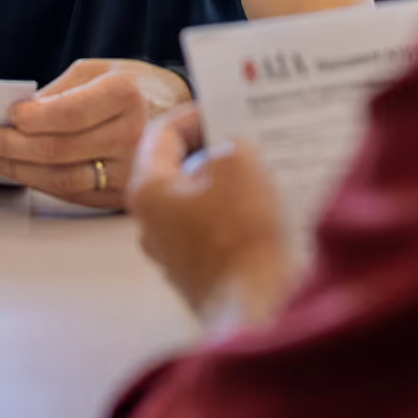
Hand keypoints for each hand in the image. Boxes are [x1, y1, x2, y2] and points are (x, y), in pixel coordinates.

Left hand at [0, 58, 191, 207]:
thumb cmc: (138, 87)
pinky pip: (73, 194)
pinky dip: (41, 184)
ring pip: (62, 177)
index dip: (32, 118)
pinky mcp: (124, 193)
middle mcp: (132, 133)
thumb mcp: (103, 70)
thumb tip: (23, 112)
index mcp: (126, 95)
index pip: (68, 114)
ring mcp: (130, 169)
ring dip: (20, 170)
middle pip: (59, 148)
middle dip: (13, 145)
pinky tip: (22, 172)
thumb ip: (63, 88)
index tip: (9, 114)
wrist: (182, 113)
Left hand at [127, 105, 294, 328]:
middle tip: (246, 135)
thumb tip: (228, 150)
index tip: (220, 107)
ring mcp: (174, 256)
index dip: (192, 113)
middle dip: (213, 150)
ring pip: (199, 203)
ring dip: (228, 184)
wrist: (260, 310)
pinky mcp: (201, 278)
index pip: (160, 134)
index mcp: (149, 191)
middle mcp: (151, 226)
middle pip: (178, 171)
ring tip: (264, 168)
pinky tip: (268, 208)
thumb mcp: (239, 165)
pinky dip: (237, 216)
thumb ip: (228, 145)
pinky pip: (216, 233)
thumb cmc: (242, 235)